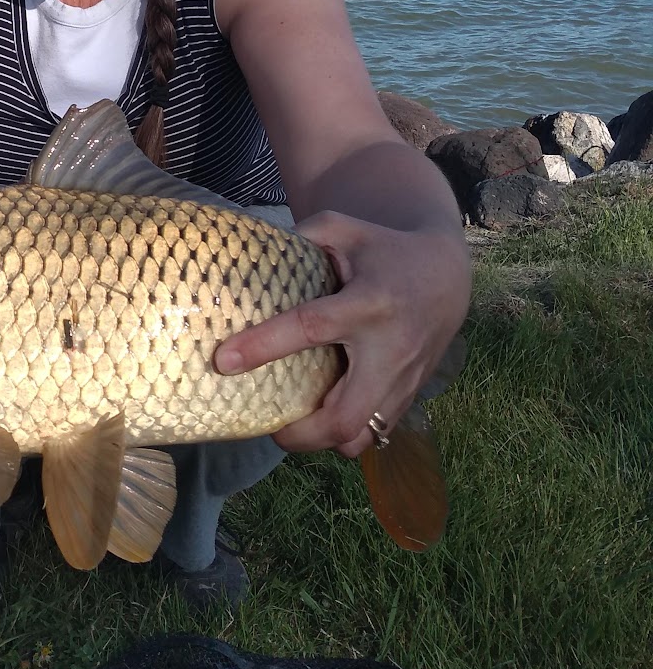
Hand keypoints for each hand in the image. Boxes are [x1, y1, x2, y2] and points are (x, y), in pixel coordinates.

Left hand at [212, 211, 470, 458]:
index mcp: (369, 303)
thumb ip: (303, 236)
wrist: (445, 277)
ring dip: (320, 441)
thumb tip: (254, 255)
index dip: (264, 346)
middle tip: (267, 423)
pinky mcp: (409, 398)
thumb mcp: (345, 228)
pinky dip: (342, 435)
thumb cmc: (384, 250)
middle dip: (299, 434)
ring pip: (360, 438)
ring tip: (292, 423)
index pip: (312, 328)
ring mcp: (403, 381)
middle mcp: (389, 350)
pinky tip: (319, 416)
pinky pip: (373, 435)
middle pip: (344, 416)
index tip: (224, 361)